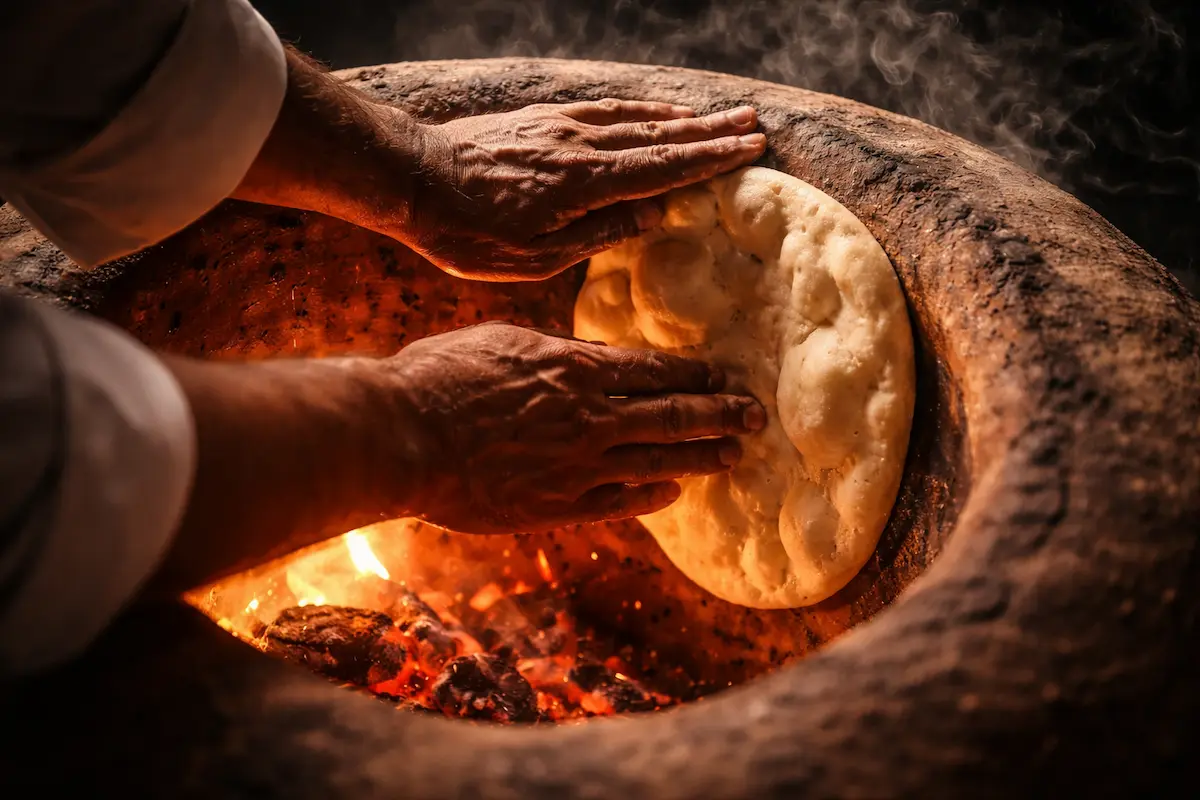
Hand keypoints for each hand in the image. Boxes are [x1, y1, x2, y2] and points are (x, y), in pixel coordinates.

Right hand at [374, 322, 765, 533]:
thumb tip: (594, 356)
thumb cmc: (442, 376)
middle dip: (721, 415)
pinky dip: (653, 494)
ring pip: (659, 459)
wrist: (403, 434)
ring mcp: (578, 466)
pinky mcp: (558, 506)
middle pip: (674, 415)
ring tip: (734, 456)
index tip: (722, 376)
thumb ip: (558, 353)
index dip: (696, 375)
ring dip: (702, 457)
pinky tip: (674, 491)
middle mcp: (591, 418)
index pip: (656, 371)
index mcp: (577, 370)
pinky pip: (620, 500)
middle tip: (756, 416)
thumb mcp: (505, 341)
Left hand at [397, 99, 766, 279]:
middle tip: (754, 124)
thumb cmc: (467, 232)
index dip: (711, 159)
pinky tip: (655, 113)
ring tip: (720, 115)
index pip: (664, 168)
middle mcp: (580, 145)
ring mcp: (561, 126)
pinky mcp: (542, 119)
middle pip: (660, 135)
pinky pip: (605, 110)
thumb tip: (653, 218)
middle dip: (711, 131)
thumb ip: (599, 234)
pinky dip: (639, 110)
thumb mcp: (534, 256)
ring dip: (683, 118)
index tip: (750, 149)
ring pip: (636, 118)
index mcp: (585, 183)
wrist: (410, 178)